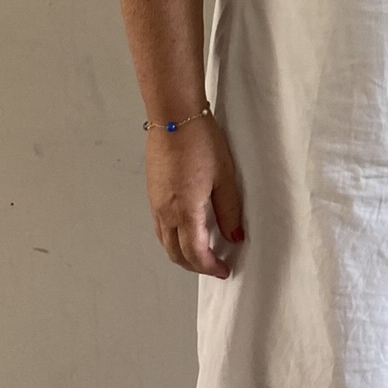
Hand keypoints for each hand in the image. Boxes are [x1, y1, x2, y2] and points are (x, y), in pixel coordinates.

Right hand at [145, 115, 243, 278]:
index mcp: (186, 210)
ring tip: (201, 252)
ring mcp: (155, 203)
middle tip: (214, 265)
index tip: (224, 270)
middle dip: (194, 265)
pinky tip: (186, 230)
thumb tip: (235, 237)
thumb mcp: (224, 176)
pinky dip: (172, 238)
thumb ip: (229, 210)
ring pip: (164, 242)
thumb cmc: (202, 142)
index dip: (209, 267)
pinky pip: (159, 227)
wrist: (174, 117)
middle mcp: (166, 212)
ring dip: (181, 254)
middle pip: (175, 253)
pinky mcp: (152, 193)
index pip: (195, 253)